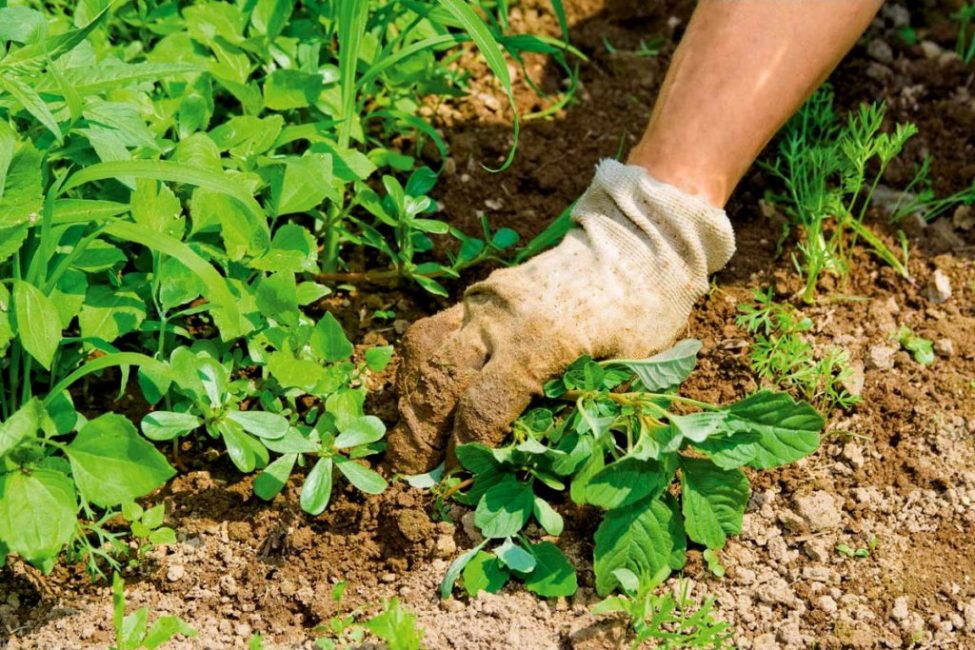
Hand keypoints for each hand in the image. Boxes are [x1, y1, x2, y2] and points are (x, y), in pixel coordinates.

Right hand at [386, 160, 734, 473]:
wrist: (636, 242)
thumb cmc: (644, 311)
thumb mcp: (630, 368)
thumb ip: (583, 411)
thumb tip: (536, 463)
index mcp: (543, 342)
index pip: (482, 408)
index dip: (466, 452)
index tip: (461, 480)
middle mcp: (502, 318)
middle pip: (439, 381)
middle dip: (420, 433)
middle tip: (416, 472)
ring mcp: (485, 300)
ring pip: (425, 353)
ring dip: (411, 399)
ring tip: (411, 438)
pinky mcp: (479, 292)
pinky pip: (434, 331)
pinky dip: (422, 369)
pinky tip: (424, 396)